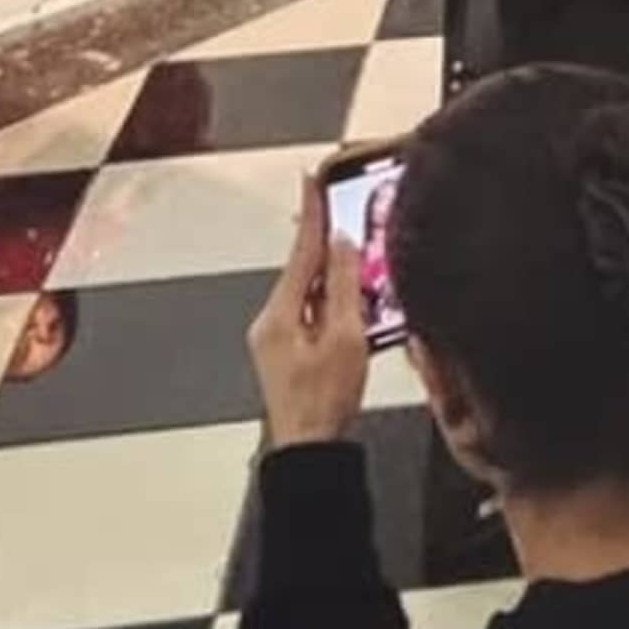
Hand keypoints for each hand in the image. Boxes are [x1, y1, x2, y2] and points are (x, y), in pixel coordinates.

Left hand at [249, 172, 372, 450]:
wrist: (310, 449)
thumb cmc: (325, 403)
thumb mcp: (346, 339)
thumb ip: (345, 287)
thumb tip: (342, 245)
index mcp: (280, 315)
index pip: (301, 252)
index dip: (311, 214)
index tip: (312, 179)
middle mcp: (271, 322)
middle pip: (303, 270)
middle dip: (325, 242)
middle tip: (341, 207)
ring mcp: (277, 338)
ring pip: (309, 291)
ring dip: (333, 274)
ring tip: (357, 253)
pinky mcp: (288, 351)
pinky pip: (311, 311)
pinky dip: (331, 299)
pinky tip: (352, 298)